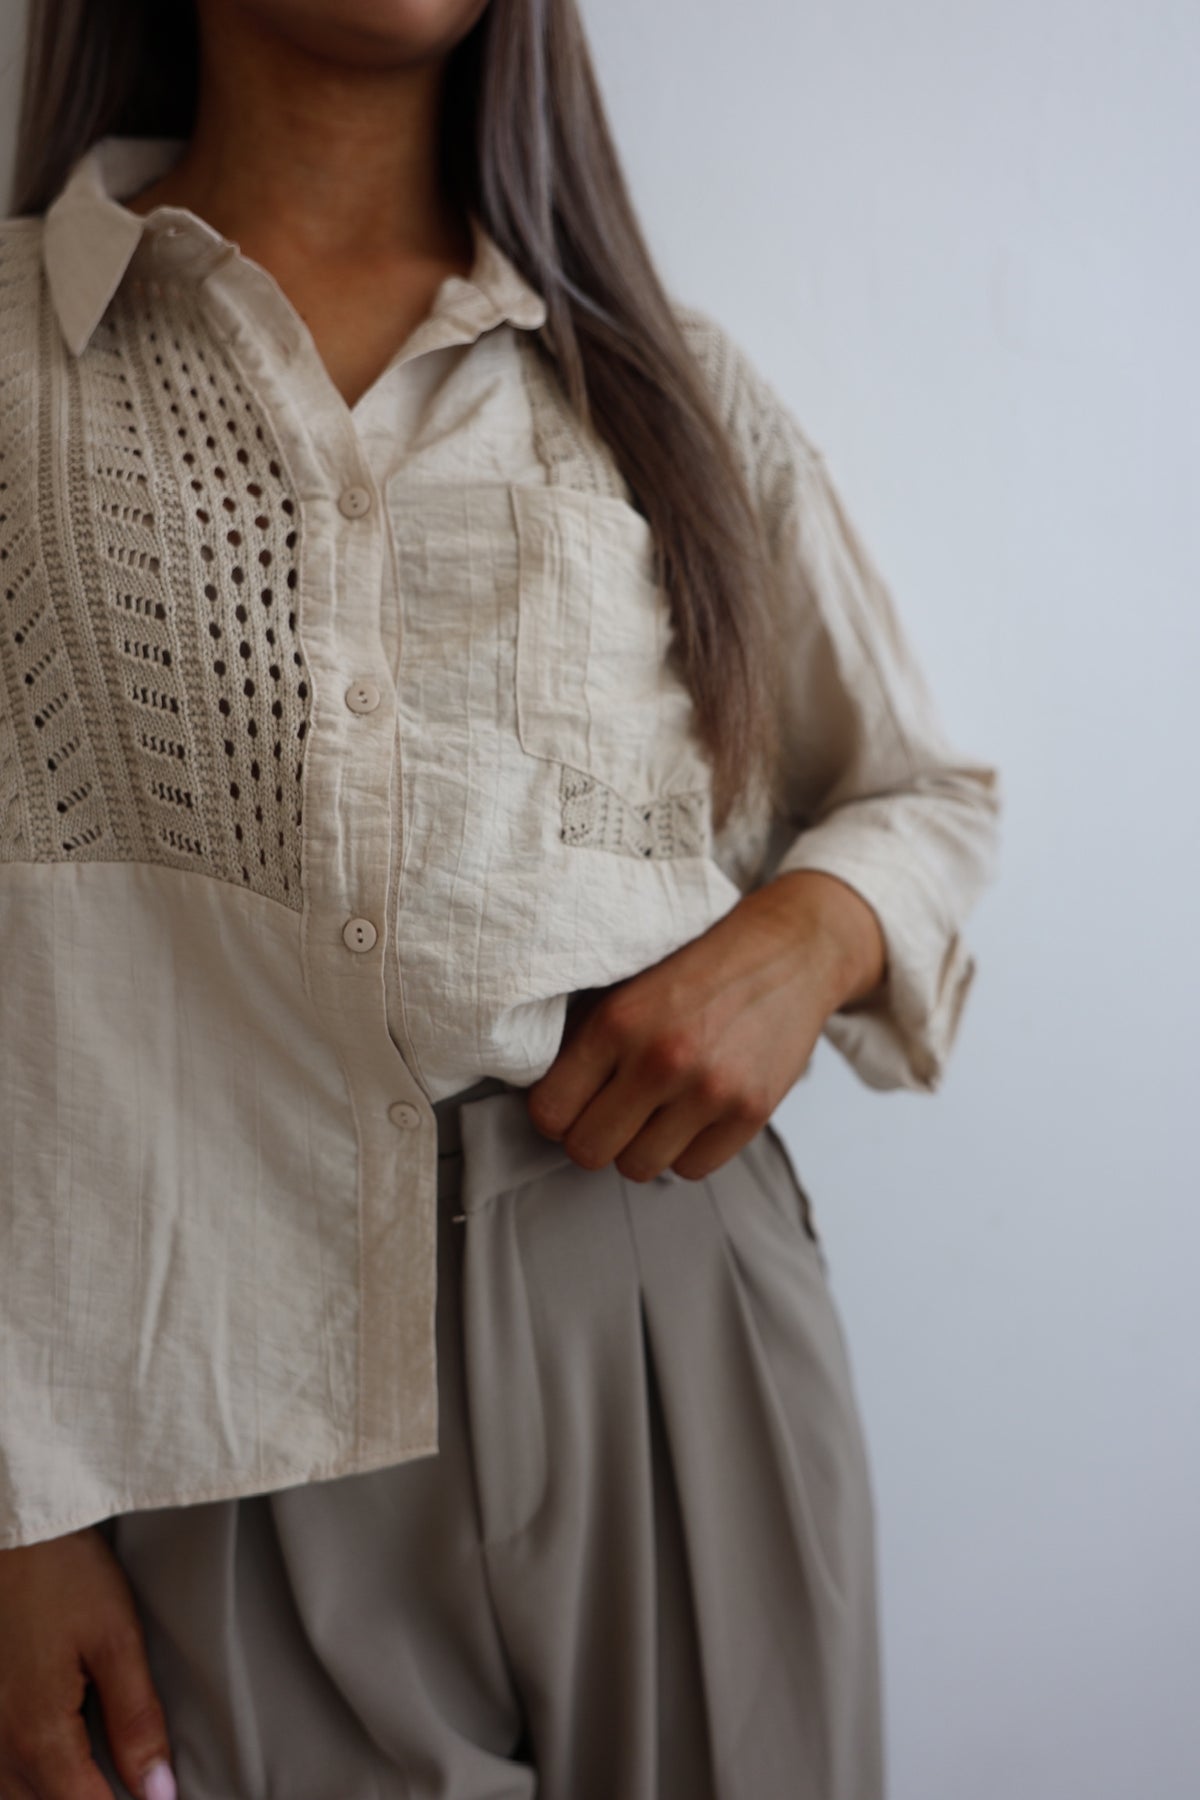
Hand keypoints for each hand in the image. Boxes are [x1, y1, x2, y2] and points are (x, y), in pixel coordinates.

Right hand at [0, 1525, 175, 1799]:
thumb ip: (136, 1721)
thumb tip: (159, 1793)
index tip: (160, 1797)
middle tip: (137, 1783)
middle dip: (91, 1799)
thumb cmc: (61, 1573)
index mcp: (36, 1736)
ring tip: (99, 1771)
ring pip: (16, 1797)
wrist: (9, 1532)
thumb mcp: (115, 1638)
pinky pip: (0, 1774)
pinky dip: (29, 1779)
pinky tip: (59, 1760)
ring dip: (58, 1791)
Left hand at [525, 869, 885, 1181]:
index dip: (555, 1113)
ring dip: (639, 1146)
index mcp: (617, 1022)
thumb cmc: (698, 967)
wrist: (790, 952)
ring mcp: (710, 1091)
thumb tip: (541, 1092)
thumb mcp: (628, 982)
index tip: (570, 1101)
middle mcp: (661, 1059)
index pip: (549, 1112)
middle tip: (608, 1112)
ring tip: (653, 1110)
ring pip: (639, 1167)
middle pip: (588, 1151)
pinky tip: (691, 1114)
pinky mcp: (751, 1112)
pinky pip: (692, 1170)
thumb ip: (584, 1035)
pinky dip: (686, 1150)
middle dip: (592, 1135)